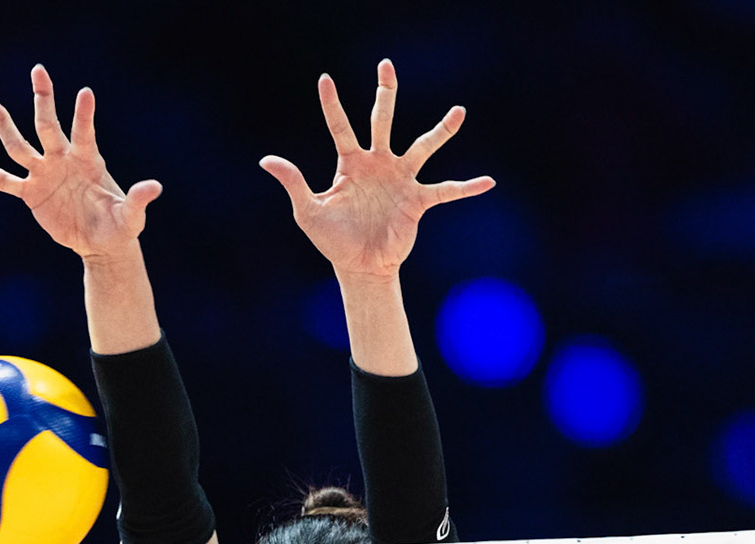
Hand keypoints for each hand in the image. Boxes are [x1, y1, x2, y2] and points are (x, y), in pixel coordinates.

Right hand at [0, 65, 161, 260]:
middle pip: (47, 125)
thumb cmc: (119, 225)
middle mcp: (62, 160)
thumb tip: (155, 187)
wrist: (102, 241)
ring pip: (19, 145)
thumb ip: (139, 200)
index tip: (85, 93)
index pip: (84, 132)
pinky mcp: (30, 193)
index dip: (84, 115)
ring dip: (4, 123)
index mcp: (87, 160)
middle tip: (38, 71)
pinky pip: (2, 180)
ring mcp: (43, 174)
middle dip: (42, 99)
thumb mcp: (131, 216)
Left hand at [260, 60, 491, 278]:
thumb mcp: (308, 211)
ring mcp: (400, 180)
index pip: (340, 127)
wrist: (359, 266)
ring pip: (422, 146)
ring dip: (441, 131)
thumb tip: (266, 160)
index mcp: (350, 164)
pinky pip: (446, 190)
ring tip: (459, 112)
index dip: (331, 105)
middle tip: (386, 66)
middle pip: (382, 121)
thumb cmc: (332, 240)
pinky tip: (488, 182)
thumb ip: (294, 183)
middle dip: (384, 94)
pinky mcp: (418, 201)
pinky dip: (466, 187)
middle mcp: (378, 165)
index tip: (324, 79)